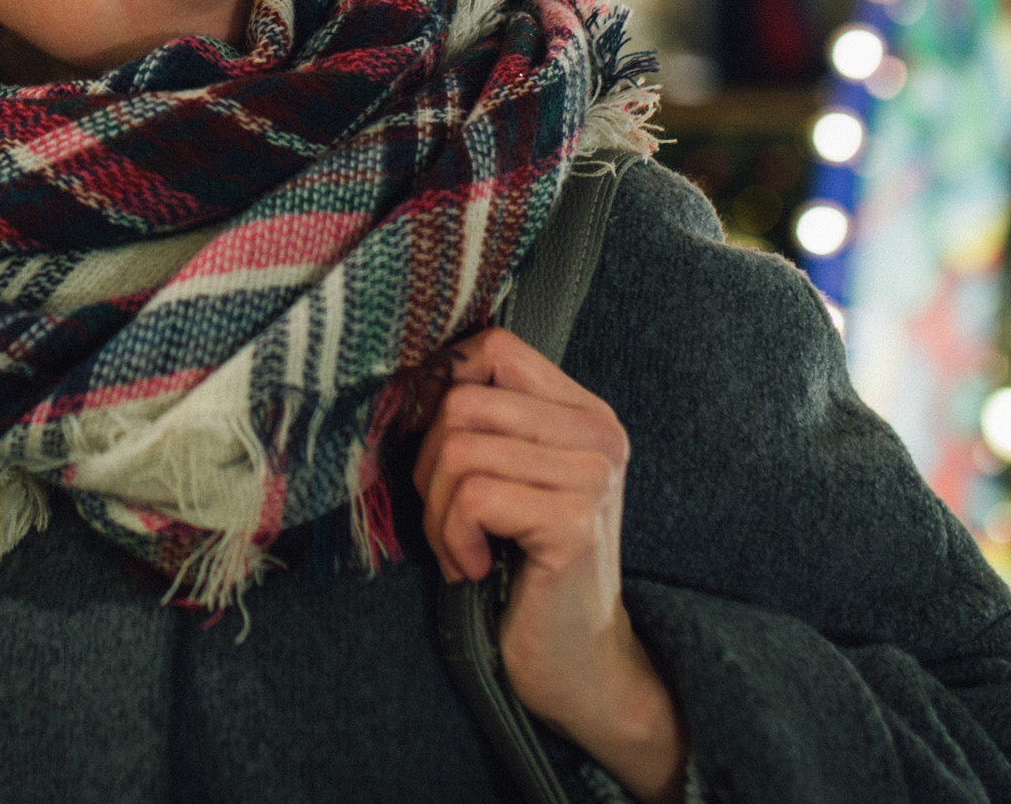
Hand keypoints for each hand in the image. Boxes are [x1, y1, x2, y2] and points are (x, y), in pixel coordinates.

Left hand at [414, 328, 688, 803]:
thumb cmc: (530, 572)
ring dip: (439, 513)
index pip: (494, 348)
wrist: (579, 662)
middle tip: (450, 521)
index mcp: (585, 413)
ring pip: (460, 450)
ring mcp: (592, 475)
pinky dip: (454, 540)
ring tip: (464, 549)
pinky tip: (479, 567)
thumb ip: (486, 425)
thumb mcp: (512, 481)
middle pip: (464, 401)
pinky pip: (472, 498)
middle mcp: (599, 434)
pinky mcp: (574, 521)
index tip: (438, 450)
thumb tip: (412, 378)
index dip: (445, 389)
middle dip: (431, 467)